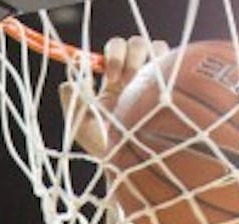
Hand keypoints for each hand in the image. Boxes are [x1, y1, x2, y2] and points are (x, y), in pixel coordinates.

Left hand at [59, 36, 168, 157]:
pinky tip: (156, 80)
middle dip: (124, 55)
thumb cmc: (109, 150)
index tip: (108, 76)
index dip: (111, 55)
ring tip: (137, 80)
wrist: (136, 163)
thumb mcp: (82, 127)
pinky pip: (169, 57)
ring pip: (151, 46)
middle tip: (120, 79)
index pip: (113, 53)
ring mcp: (154, 81)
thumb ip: (72, 102)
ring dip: (141, 55)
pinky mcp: (171, 84)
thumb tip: (67, 81)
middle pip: (131, 45)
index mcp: (114, 86)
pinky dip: (163, 58)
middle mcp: (135, 80)